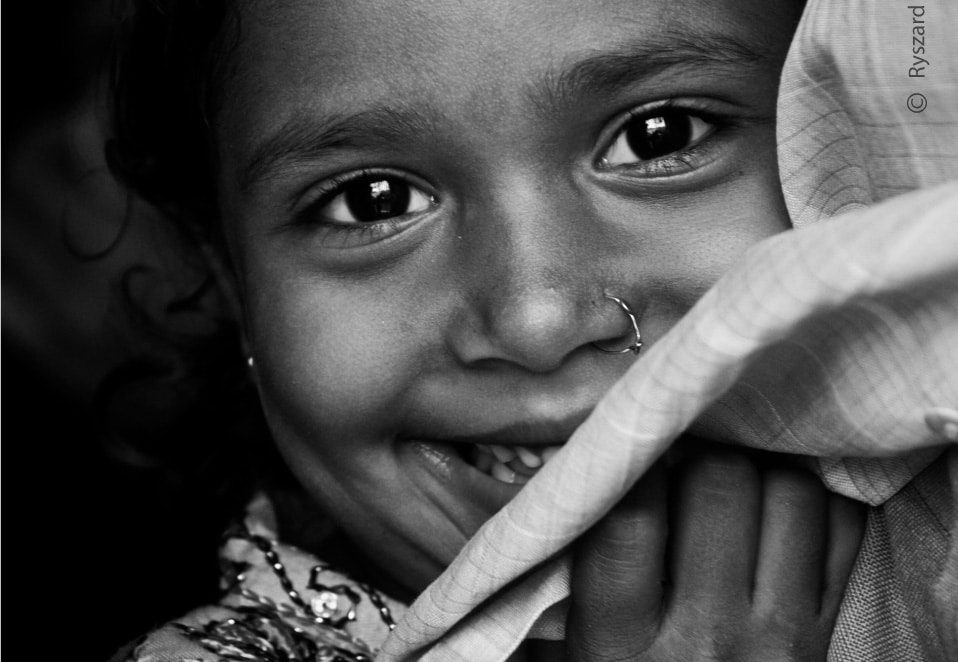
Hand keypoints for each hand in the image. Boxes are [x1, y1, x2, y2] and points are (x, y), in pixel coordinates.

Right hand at [552, 449, 864, 660]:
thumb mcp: (577, 653)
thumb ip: (570, 579)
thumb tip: (574, 481)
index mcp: (623, 643)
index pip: (632, 518)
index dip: (633, 464)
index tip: (631, 453)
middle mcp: (707, 636)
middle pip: (722, 487)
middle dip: (700, 460)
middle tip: (684, 470)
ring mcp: (779, 637)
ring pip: (791, 495)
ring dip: (761, 475)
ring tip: (734, 491)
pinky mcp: (826, 636)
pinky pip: (842, 531)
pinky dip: (813, 506)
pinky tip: (776, 517)